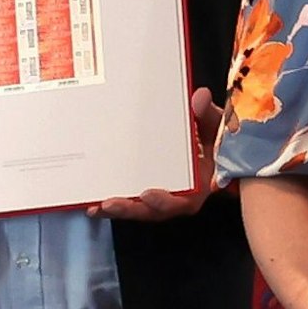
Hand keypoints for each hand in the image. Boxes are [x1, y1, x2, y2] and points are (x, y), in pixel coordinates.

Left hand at [91, 88, 218, 222]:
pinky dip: (109, 206)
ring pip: (136, 210)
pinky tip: (92, 204)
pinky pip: (127, 202)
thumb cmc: (213, 140)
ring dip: (116, 210)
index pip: (184, 202)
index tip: (148, 195)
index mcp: (198, 187)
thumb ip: (207, 114)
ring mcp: (158, 197)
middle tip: (109, 203)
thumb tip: (199, 97)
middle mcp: (177, 197)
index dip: (165, 202)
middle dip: (130, 209)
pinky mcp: (144, 193)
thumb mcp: (215, 126)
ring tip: (96, 206)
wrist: (210, 146)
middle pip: (152, 211)